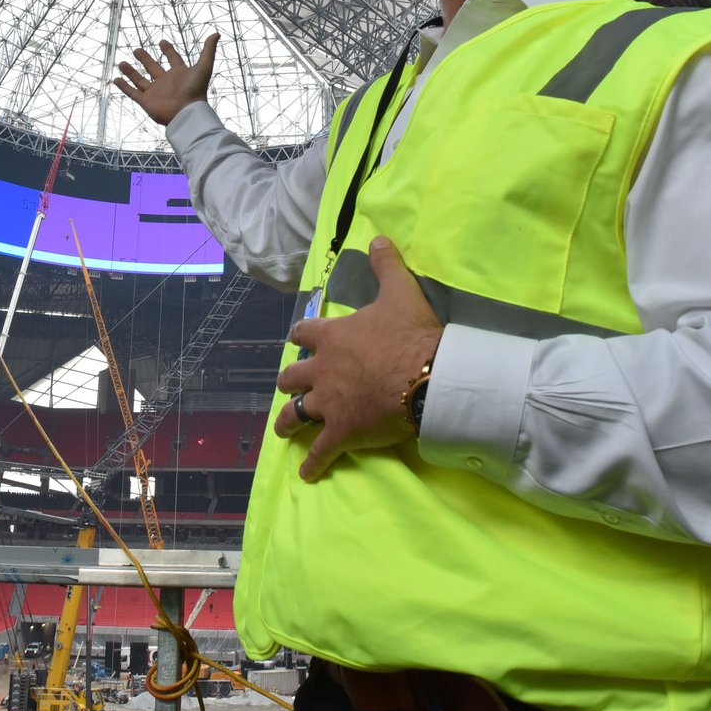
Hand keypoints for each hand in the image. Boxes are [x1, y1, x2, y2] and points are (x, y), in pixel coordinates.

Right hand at [113, 34, 218, 126]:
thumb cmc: (196, 90)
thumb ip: (208, 50)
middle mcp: (166, 82)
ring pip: (140, 80)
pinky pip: (133, 93)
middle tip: (137, 50)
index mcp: (179, 73)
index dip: (168, 50)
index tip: (161, 41)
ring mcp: (155, 92)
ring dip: (131, 72)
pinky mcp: (146, 102)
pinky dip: (124, 86)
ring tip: (121, 63)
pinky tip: (116, 79)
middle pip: (153, 68)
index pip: (172, 58)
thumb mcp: (203, 66)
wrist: (187, 113)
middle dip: (145, 59)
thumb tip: (216, 33)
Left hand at [274, 236, 442, 480]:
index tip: (296, 339)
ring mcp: (328, 404)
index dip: (299, 336)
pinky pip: (320, 452)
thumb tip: (378, 236)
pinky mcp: (341, 432)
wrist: (428, 378)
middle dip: (288, 382)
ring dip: (288, 422)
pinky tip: (305, 474)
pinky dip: (312, 464)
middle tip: (288, 387)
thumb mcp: (400, 291)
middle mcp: (321, 370)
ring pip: (295, 414)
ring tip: (283, 430)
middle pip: (291, 377)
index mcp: (332, 337)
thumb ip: (386, 264)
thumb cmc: (411, 335)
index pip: (304, 332)